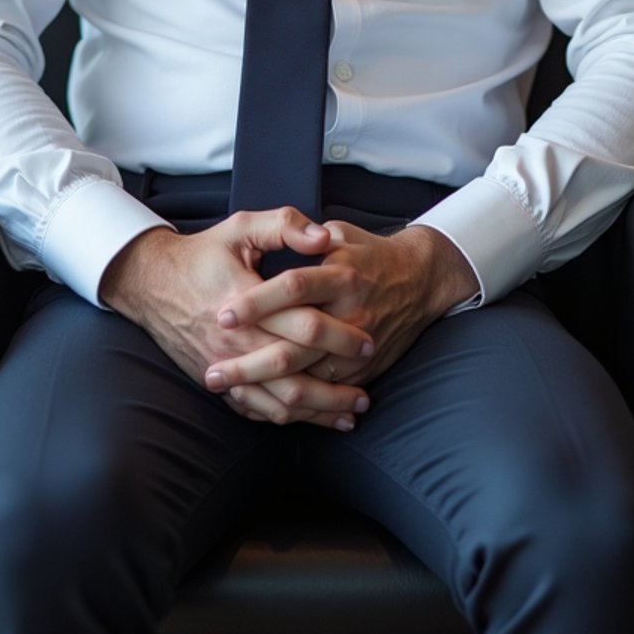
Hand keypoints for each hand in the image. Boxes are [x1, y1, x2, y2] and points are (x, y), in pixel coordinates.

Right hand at [99, 209, 373, 428]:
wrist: (151, 282)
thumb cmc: (203, 253)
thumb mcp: (241, 227)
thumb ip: (285, 225)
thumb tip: (324, 238)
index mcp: (247, 303)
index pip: (304, 326)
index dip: (340, 336)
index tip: (370, 342)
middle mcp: (235, 342)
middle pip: (295, 375)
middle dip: (335, 387)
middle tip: (367, 392)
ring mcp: (224, 366)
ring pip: (276, 402)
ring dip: (316, 412)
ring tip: (349, 414)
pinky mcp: (216, 379)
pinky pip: (254, 409)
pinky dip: (285, 418)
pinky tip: (310, 420)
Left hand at [205, 222, 477, 395]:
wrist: (420, 281)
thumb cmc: (369, 254)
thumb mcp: (340, 231)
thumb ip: (305, 232)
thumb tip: (272, 240)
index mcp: (341, 275)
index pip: (293, 289)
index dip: (256, 303)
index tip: (224, 314)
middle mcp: (350, 314)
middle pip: (294, 347)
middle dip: (250, 364)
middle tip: (214, 372)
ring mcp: (357, 349)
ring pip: (306, 379)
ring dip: (265, 390)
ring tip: (228, 391)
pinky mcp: (362, 371)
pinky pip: (322, 393)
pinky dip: (291, 403)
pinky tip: (261, 402)